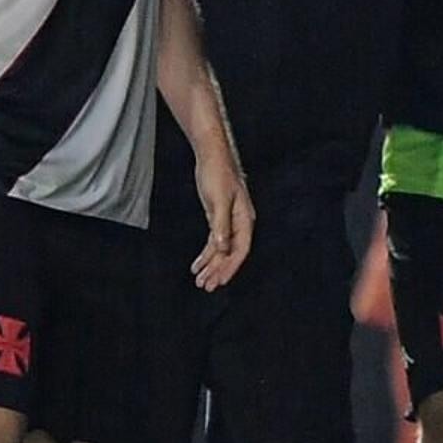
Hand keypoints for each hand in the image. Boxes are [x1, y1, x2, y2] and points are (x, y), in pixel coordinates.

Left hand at [190, 148, 253, 289]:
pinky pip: (214, 241)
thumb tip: (222, 248)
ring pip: (221, 249)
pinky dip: (206, 254)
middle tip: (205, 286)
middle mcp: (239, 223)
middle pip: (230, 253)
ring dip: (211, 265)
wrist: (212, 156)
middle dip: (218, 270)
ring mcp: (229, 221)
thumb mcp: (218, 201)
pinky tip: (197, 264)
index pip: (241, 249)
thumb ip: (221, 225)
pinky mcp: (218, 218)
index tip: (219, 281)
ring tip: (199, 280)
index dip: (230, 267)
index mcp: (245, 219)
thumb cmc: (218, 175)